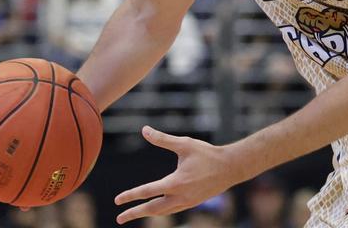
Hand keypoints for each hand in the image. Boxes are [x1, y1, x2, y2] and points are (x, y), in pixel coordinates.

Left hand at [113, 126, 240, 223]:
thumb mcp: (184, 144)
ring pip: (162, 212)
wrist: (231, 167)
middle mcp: (180, 196)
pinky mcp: (193, 203)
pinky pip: (172, 210)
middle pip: (152, 209)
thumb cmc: (207, 153)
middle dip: (134, 214)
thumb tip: (144, 130)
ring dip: (147, 213)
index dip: (130, 196)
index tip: (117, 200)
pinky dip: (161, 211)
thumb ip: (162, 139)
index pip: (147, 192)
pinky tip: (156, 209)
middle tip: (119, 218)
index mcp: (175, 182)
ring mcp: (187, 202)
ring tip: (134, 214)